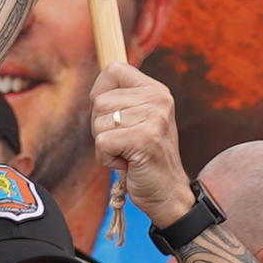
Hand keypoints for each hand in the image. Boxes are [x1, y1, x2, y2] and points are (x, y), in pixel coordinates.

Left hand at [94, 63, 189, 222]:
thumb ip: (120, 100)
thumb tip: (94, 89)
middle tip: (125, 143)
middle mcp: (159, 99)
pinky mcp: (145, 138)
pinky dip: (107, 159)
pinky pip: (102, 142)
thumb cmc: (144, 158)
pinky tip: (128, 163)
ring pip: (98, 123)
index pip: (113, 69)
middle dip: (102, 127)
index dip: (100, 93)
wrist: (167, 193)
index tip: (112, 116)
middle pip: (99, 101)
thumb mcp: (137, 121)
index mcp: (156, 90)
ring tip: (128, 153)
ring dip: (105, 145)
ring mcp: (154, 118)